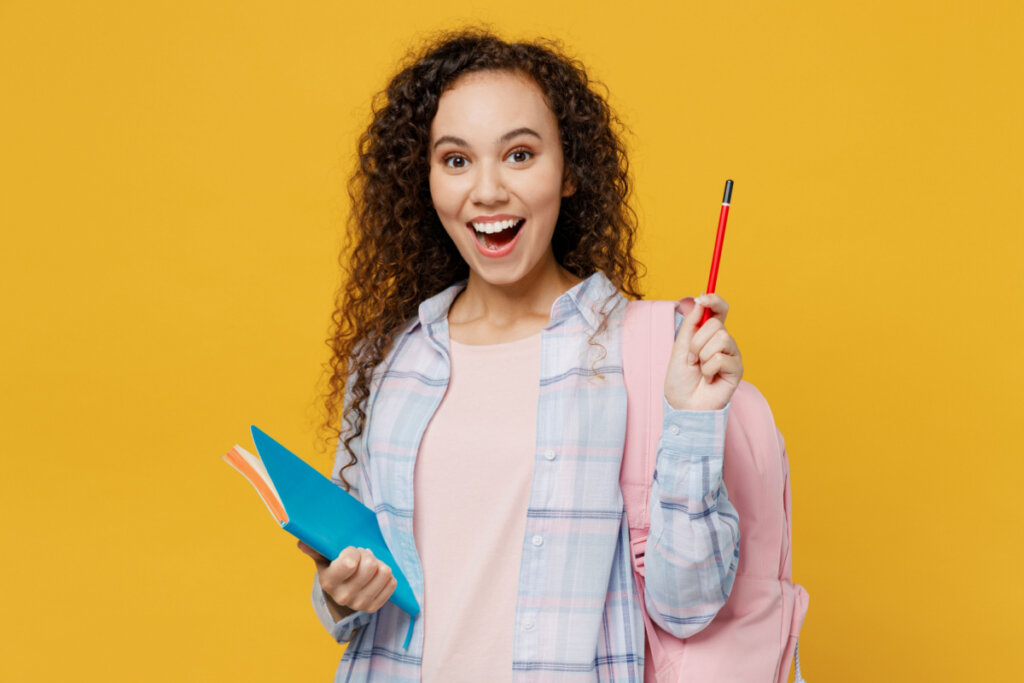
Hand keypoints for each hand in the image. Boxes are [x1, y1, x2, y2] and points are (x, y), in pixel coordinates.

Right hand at [298, 541, 396, 617]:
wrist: (341, 591)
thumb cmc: (334, 567)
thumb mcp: (323, 557)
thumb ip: (315, 548)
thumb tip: (303, 543)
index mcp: (328, 582)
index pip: (350, 562)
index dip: (353, 551)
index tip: (349, 552)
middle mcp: (343, 597)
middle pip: (370, 565)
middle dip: (367, 555)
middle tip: (361, 556)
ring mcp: (359, 604)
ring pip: (383, 572)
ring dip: (378, 563)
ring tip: (368, 565)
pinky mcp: (373, 607)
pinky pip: (391, 583)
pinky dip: (386, 575)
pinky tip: (375, 575)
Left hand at [663, 294, 742, 410]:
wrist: (683, 405)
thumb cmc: (680, 380)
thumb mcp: (680, 347)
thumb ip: (691, 325)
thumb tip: (699, 300)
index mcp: (709, 335)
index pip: (719, 311)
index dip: (714, 301)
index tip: (703, 297)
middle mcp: (724, 343)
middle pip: (717, 324)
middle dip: (697, 341)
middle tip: (691, 358)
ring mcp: (732, 355)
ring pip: (721, 338)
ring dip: (702, 355)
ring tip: (700, 369)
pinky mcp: (737, 369)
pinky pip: (722, 357)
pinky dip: (708, 369)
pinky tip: (708, 379)